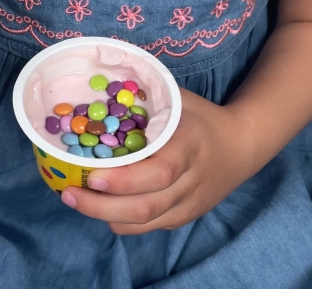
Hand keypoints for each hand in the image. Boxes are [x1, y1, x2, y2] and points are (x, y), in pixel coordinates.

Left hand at [61, 89, 258, 234]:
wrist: (243, 146)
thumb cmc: (201, 118)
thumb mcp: (179, 99)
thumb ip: (146, 98)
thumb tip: (98, 85)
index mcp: (190, 147)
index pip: (159, 173)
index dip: (123, 180)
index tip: (91, 174)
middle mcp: (191, 181)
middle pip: (146, 206)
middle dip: (101, 206)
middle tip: (69, 193)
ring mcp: (189, 204)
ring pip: (144, 223)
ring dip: (105, 216)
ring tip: (76, 200)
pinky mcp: (184, 217)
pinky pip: (148, 227)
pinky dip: (121, 220)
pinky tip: (100, 206)